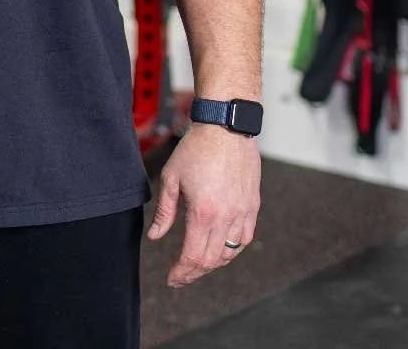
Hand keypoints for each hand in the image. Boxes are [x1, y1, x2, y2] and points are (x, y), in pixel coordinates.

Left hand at [146, 123, 260, 287]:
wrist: (225, 128)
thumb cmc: (197, 148)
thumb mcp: (171, 178)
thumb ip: (164, 212)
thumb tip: (155, 236)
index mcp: (203, 212)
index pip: (193, 256)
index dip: (182, 273)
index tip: (172, 279)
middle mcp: (226, 217)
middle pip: (212, 261)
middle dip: (194, 273)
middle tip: (181, 277)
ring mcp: (243, 213)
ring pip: (230, 253)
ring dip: (213, 264)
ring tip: (197, 265)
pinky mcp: (252, 206)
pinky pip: (245, 239)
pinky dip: (232, 250)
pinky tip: (221, 249)